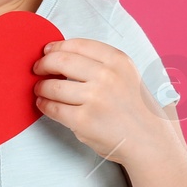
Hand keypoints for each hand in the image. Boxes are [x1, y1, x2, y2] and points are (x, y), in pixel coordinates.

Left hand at [31, 38, 170, 165]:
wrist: (149, 141)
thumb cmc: (134, 109)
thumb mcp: (126, 75)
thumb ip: (100, 63)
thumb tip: (61, 55)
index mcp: (118, 61)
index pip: (77, 44)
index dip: (56, 46)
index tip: (47, 51)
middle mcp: (107, 76)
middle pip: (61, 61)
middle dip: (43, 64)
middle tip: (37, 69)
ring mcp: (95, 98)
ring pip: (53, 86)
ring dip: (41, 87)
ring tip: (40, 89)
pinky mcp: (84, 121)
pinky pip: (54, 108)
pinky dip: (44, 105)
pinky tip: (44, 104)